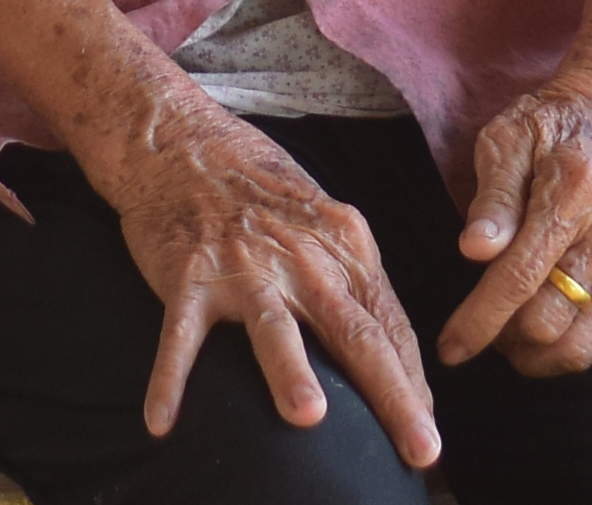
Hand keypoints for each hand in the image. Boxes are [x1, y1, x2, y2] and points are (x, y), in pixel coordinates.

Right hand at [98, 98, 441, 465]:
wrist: (183, 143)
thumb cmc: (260, 192)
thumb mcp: (323, 225)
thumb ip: (352, 285)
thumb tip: (392, 355)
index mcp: (345, 245)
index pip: (389, 323)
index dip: (413, 380)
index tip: (429, 432)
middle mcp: (302, 258)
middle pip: (356, 333)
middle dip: (392, 393)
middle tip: (422, 448)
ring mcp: (243, 266)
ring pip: (273, 325)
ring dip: (290, 371)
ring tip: (308, 417)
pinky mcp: (189, 274)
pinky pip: (181, 334)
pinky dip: (170, 378)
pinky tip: (163, 421)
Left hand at [439, 47, 591, 377]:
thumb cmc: (555, 124)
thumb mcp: (508, 138)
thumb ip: (493, 197)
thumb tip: (474, 250)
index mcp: (576, 189)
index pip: (519, 277)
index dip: (479, 321)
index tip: (449, 349)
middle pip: (549, 323)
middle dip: (503, 339)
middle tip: (483, 324)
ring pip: (582, 347)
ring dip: (536, 356)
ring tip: (512, 334)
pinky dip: (573, 347)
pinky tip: (551, 322)